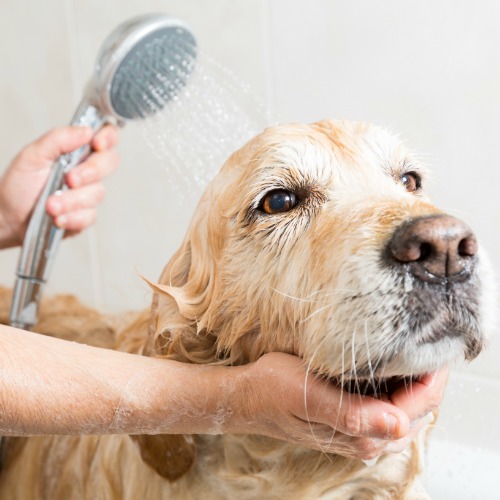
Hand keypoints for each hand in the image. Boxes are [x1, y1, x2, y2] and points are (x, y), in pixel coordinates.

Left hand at [0, 125, 118, 247]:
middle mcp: (87, 170)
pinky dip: (72, 217)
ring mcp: (88, 193)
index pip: (106, 136)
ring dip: (72, 200)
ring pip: (97, 193)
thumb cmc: (20, 185)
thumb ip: (58, 139)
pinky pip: (90, 215)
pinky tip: (57, 217)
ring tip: (50, 204)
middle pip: (110, 162)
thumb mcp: (32, 155)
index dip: (108, 137)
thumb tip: (85, 130)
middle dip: (91, 171)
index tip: (97, 144)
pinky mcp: (86, 216)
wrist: (9, 216)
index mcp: (77, 150)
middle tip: (70, 178)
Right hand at [227, 352, 446, 459]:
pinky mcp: (350, 423)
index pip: (417, 407)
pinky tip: (393, 369)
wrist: (249, 397)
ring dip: (415, 385)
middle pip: (417, 411)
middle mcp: (365, 440)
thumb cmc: (274, 389)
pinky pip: (388, 409)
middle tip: (431, 344)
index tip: (439, 346)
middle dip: (428, 380)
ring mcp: (358, 433)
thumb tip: (399, 426)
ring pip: (405, 410)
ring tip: (417, 353)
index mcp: (360, 434)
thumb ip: (353, 415)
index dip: (433, 378)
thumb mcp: (309, 395)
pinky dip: (398, 389)